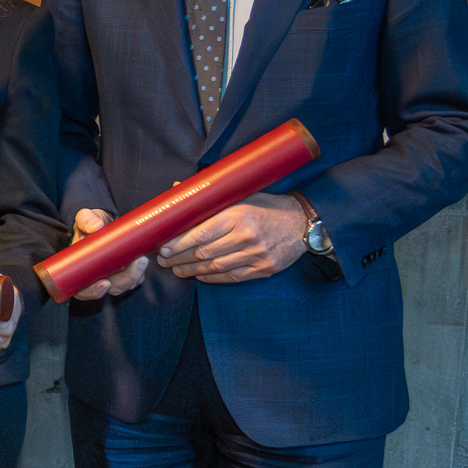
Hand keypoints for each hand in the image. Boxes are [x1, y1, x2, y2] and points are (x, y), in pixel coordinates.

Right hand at [70, 209, 148, 299]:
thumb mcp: (84, 217)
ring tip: (142, 259)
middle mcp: (95, 275)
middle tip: (138, 262)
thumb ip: (86, 219)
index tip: (105, 284)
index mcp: (79, 267)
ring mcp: (109, 274)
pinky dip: (138, 274)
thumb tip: (95, 226)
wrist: (101, 221)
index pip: (82, 290)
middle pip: (110, 288)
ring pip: (123, 285)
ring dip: (134, 276)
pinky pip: (132, 280)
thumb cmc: (89, 223)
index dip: (93, 291)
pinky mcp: (122, 271)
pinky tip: (141, 263)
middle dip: (125, 279)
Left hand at [155, 191, 306, 282]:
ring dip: (192, 270)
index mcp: (238, 216)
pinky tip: (200, 275)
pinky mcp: (264, 269)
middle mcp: (247, 236)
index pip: (200, 234)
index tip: (163, 248)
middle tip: (164, 261)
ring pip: (216, 267)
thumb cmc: (268, 206)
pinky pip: (233, 277)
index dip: (179, 243)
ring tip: (176, 270)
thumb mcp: (242, 195)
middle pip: (205, 253)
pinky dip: (213, 278)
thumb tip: (177, 189)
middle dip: (179, 259)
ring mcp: (257, 255)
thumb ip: (210, 197)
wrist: (303, 223)